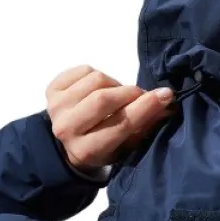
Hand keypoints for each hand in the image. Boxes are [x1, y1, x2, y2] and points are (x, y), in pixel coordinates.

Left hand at [45, 65, 174, 171]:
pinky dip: (98, 76)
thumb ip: (145, 124)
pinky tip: (99, 89)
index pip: (121, 123)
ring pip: (96, 80)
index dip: (145, 107)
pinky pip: (84, 70)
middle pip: (105, 99)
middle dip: (131, 92)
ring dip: (115, 85)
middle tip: (141, 95)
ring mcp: (56, 107)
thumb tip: (167, 103)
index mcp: (87, 150)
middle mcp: (66, 129)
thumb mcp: (127, 144)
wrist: (69, 142)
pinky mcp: (51, 89)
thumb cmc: (105, 146)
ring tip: (117, 96)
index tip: (166, 95)